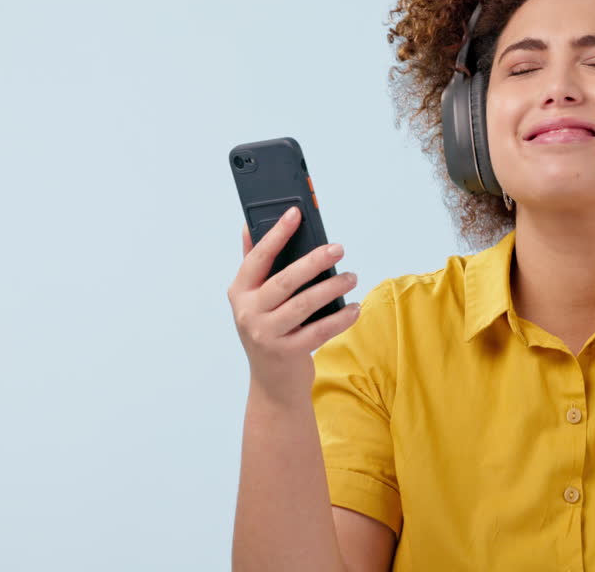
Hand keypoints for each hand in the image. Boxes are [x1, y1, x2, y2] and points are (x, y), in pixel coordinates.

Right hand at [227, 205, 360, 405]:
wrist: (272, 382)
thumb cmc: (268, 329)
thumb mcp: (255, 298)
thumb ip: (253, 263)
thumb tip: (249, 223)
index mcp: (240, 292)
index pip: (258, 258)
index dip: (276, 234)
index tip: (295, 212)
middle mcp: (248, 313)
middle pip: (284, 281)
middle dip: (313, 262)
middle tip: (338, 249)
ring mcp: (266, 335)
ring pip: (304, 305)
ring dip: (332, 288)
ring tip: (352, 277)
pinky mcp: (286, 353)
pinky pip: (319, 331)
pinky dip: (340, 318)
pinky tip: (355, 308)